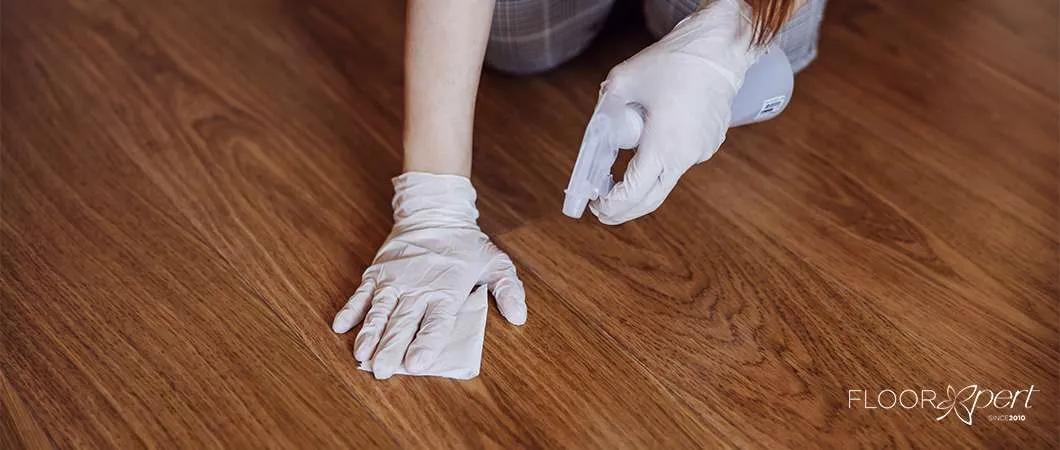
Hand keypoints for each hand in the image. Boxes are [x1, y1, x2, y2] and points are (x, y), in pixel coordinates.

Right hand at [331, 172, 526, 379]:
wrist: (434, 212)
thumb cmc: (466, 244)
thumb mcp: (495, 263)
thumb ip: (508, 289)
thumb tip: (520, 315)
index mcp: (446, 290)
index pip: (436, 322)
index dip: (426, 343)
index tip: (416, 363)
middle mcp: (418, 288)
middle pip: (403, 323)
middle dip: (391, 347)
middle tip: (382, 370)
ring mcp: (394, 281)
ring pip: (379, 311)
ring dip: (369, 334)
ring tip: (360, 355)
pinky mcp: (377, 273)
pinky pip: (361, 294)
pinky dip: (350, 309)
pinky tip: (340, 326)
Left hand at [590, 0, 763, 223]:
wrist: (720, 48)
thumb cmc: (674, 61)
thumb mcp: (622, 82)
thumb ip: (604, 109)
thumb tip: (596, 130)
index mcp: (664, 146)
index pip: (634, 192)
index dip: (612, 206)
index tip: (595, 206)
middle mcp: (686, 156)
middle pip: (651, 199)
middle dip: (624, 210)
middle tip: (602, 210)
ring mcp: (701, 152)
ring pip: (666, 181)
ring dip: (641, 185)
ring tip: (617, 178)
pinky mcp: (709, 144)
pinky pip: (680, 162)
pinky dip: (660, 164)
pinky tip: (648, 146)